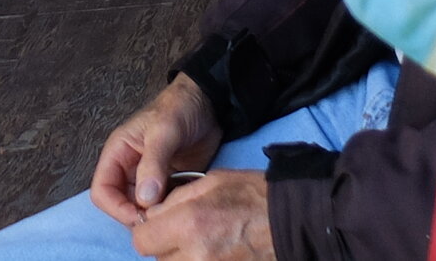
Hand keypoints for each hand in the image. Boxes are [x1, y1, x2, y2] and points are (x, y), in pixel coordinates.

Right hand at [91, 75, 222, 226]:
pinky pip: (162, 207)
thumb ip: (153, 163)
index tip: (141, 217)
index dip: (116, 208)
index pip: (102, 191)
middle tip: (161, 220)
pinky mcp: (168, 185)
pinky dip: (170, 213)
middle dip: (137, 216)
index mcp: (118, 154)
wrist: (208, 104)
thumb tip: (144, 200)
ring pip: (142, 209)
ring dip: (155, 217)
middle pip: (120, 205)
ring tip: (174, 215)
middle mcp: (129, 169)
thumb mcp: (165, 131)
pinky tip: (184, 210)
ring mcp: (149, 179)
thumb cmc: (180, 108)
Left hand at [129, 170, 272, 260]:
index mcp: (189, 223)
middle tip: (184, 230)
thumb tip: (152, 215)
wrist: (292, 220)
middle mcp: (195, 255)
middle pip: (158, 259)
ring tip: (201, 240)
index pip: (142, 240)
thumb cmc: (253, 195)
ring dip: (180, 257)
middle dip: (164, 245)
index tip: (160, 223)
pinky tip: (212, 251)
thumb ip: (175, 200)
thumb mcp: (210, 182)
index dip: (148, 230)